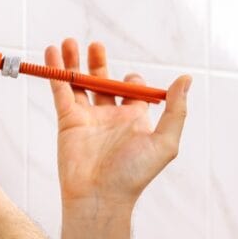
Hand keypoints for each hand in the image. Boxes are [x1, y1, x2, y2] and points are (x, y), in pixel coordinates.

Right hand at [47, 39, 190, 207]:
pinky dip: (56, 71)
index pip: (132, 90)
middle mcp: (110, 116)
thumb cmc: (134, 175)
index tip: (131, 81)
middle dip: (98, 61)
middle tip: (95, 45)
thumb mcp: (165, 142)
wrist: (100, 196)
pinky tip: (51, 53)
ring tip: (68, 41)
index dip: (132, 80)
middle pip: (103, 81)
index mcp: (134, 119)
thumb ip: (176, 110)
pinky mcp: (67, 120)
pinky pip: (61, 90)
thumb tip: (186, 79)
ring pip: (78, 82)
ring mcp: (87, 117)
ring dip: (73, 61)